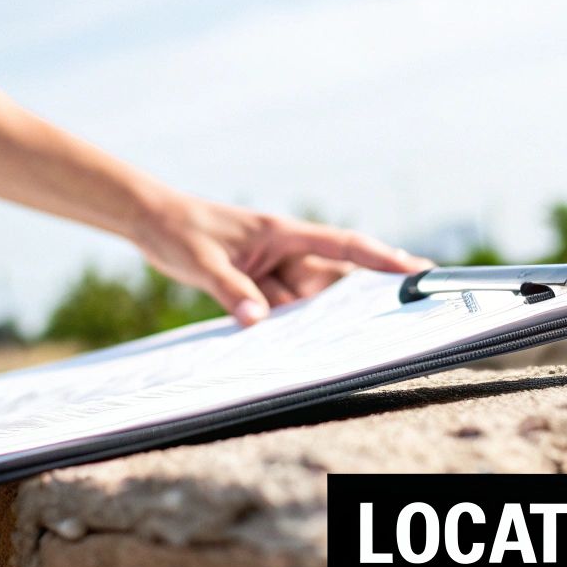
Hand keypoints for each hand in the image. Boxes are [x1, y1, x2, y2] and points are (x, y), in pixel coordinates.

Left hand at [134, 195, 434, 325]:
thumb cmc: (180, 230)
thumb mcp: (204, 263)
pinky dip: (293, 325)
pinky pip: (282, 308)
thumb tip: (259, 322)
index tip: (415, 269)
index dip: (381, 257)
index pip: (342, 245)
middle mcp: (283, 250)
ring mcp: (271, 268)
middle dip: (367, 292)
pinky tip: (304, 345)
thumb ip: (232, 292)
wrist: (151, 221)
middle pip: (335, 276)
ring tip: (360, 338)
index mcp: (282, 234)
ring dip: (326, 316)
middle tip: (405, 312)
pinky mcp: (255, 284)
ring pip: (309, 297)